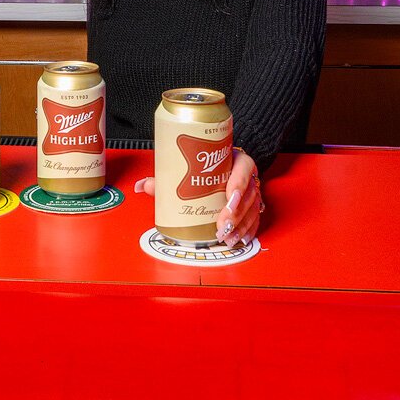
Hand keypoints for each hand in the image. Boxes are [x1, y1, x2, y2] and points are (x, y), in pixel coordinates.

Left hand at [132, 148, 264, 247]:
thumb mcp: (192, 164)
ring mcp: (250, 191)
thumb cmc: (208, 162)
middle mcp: (246, 175)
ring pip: (253, 209)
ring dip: (241, 226)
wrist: (222, 161)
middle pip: (248, 194)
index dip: (238, 184)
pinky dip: (248, 231)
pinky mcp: (251, 205)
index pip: (243, 168)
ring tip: (227, 237)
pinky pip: (255, 219)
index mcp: (235, 159)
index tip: (228, 196)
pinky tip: (239, 240)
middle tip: (222, 225)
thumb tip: (144, 185)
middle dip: (236, 213)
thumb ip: (168, 175)